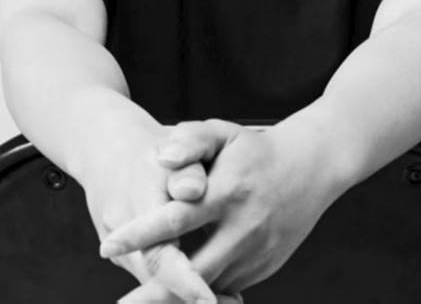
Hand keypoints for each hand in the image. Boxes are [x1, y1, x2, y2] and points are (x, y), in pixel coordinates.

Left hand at [99, 117, 335, 299]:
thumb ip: (190, 139)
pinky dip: (201, 291)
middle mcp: (243, 228)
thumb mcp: (224, 133)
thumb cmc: (256, 148)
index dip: (141, 234)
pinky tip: (180, 291)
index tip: (108, 244)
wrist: (312, 166)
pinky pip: (225, 285)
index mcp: (228, 192)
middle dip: (154, 291)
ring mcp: (256, 253)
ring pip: (208, 285)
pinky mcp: (264, 268)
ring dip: (176, 297)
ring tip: (140, 303)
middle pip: (191, 270)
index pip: (177, 218)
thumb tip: (160, 156)